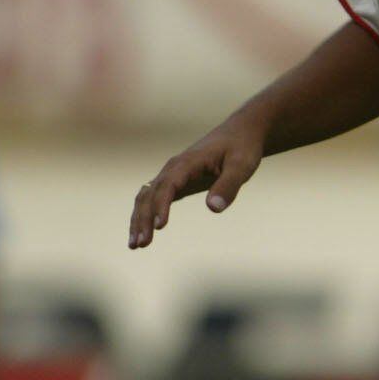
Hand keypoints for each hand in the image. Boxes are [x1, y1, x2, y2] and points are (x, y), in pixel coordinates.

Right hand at [129, 116, 266, 248]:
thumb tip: (214, 208)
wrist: (241, 133)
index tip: (160, 226)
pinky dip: (145, 214)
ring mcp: (172, 174)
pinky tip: (143, 233)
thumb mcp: (242, 165)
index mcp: (188, 162)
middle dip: (144, 219)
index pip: (168, 186)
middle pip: (150, 195)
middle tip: (141, 244)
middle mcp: (173, 168)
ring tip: (135, 245)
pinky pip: (153, 198)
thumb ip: (229, 186)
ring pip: (146, 197)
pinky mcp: (176, 182)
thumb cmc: (242, 148)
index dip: (162, 206)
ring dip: (139, 219)